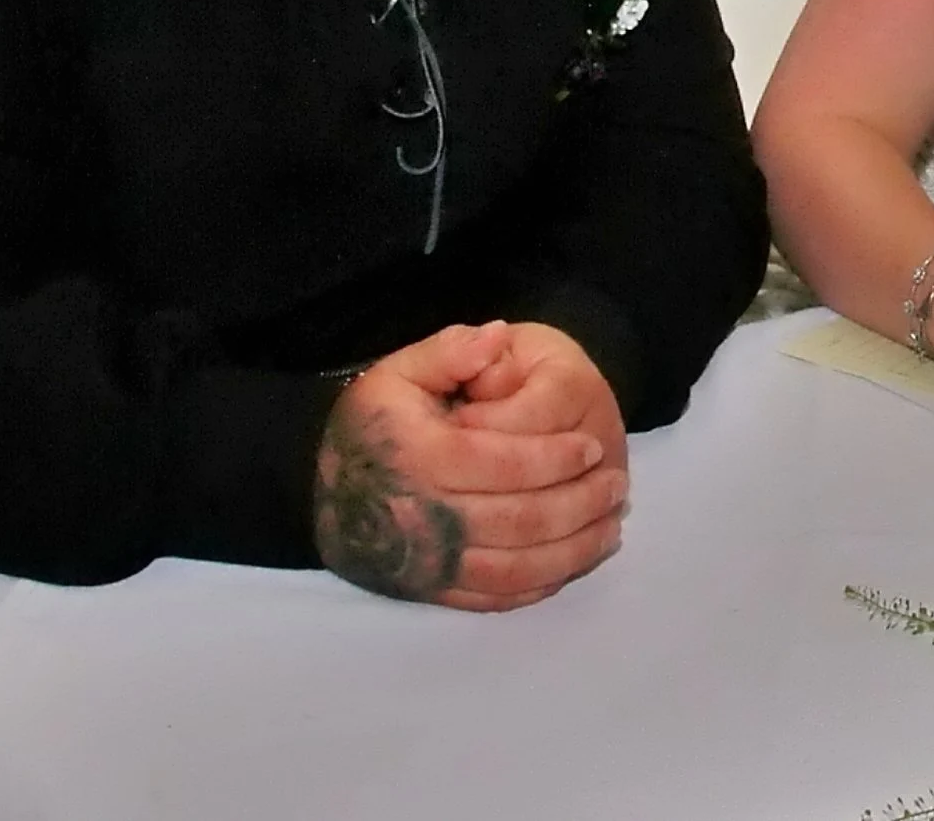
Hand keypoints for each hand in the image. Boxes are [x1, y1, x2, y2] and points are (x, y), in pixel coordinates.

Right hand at [313, 321, 627, 612]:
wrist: (317, 490)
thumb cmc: (372, 426)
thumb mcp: (396, 373)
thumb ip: (449, 351)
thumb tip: (497, 336)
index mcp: (418, 458)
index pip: (503, 464)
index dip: (555, 457)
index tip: (593, 446)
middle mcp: (423, 517)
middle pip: (520, 520)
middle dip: (579, 503)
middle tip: (617, 484)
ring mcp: (428, 562)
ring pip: (517, 567)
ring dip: (574, 550)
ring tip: (610, 526)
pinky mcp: (433, 591)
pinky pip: (497, 598)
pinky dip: (542, 585)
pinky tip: (572, 561)